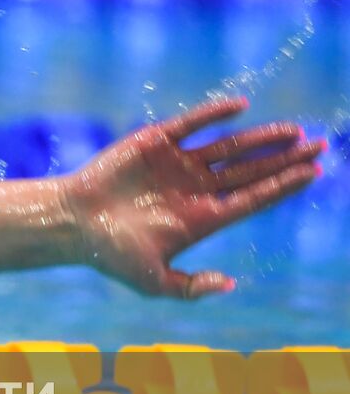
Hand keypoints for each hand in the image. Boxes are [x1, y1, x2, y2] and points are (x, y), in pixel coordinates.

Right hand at [63, 96, 323, 298]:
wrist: (72, 223)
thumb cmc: (110, 255)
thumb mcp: (153, 282)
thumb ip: (190, 287)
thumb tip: (230, 284)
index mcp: (200, 219)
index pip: (252, 198)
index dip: (283, 186)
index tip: (315, 173)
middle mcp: (195, 189)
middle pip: (250, 171)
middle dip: (286, 160)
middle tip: (321, 146)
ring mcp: (177, 164)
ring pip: (229, 147)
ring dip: (261, 138)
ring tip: (294, 131)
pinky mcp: (156, 143)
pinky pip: (192, 124)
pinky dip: (215, 114)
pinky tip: (241, 107)